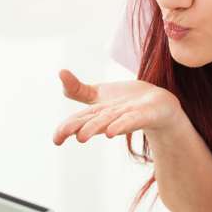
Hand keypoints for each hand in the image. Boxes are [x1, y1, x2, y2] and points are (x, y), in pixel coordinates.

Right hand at [52, 69, 183, 144]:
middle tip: (60, 136)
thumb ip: (78, 89)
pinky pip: (129, 121)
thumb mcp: (98, 93)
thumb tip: (60, 72)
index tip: (55, 139)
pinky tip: (111, 132)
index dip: (65, 128)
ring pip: (106, 123)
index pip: (77, 120)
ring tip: (80, 137)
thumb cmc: (125, 101)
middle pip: (89, 122)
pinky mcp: (141, 116)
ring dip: (93, 129)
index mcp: (96, 113)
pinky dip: (120, 126)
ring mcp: (124, 118)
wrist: (157, 103)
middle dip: (75, 128)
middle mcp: (108, 118)